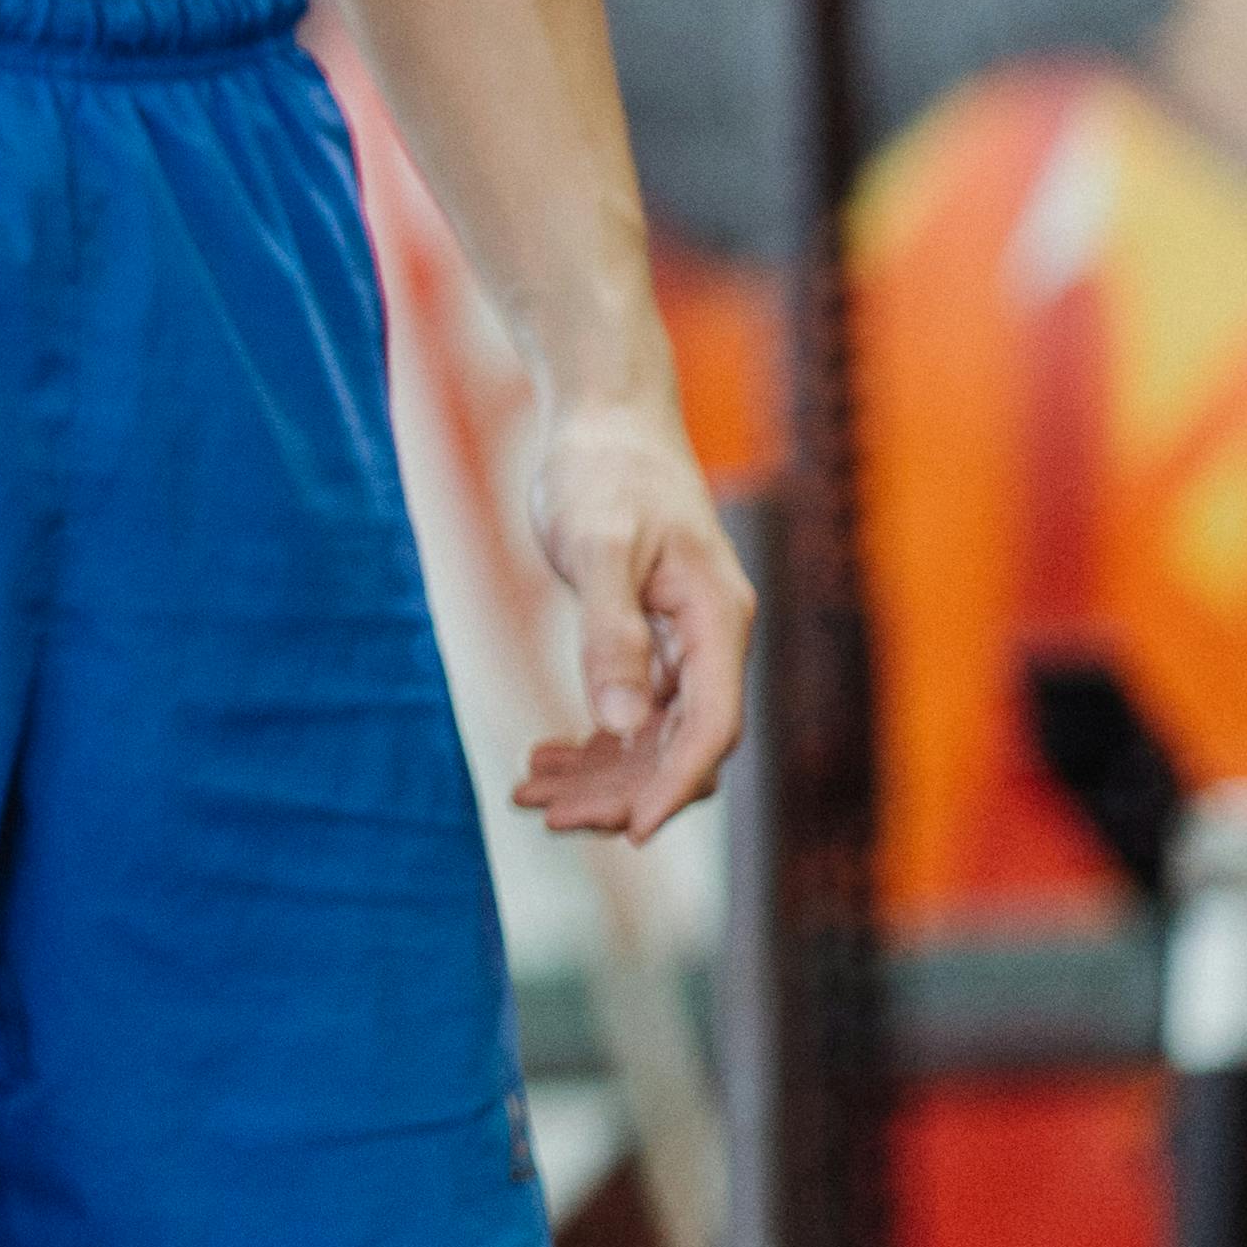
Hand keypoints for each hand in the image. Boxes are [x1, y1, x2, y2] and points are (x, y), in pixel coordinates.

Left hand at [515, 398, 753, 839]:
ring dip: (600, 772)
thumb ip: (611, 634)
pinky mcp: (655, 631)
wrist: (605, 414)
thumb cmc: (603, 469)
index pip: (713, 728)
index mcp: (717, 621)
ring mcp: (687, 638)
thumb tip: (620, 726)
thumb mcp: (597, 546)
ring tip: (529, 794)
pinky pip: (636, 707)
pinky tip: (547, 756)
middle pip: (680, 744)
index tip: (627, 832)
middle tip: (545, 815)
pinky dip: (595, 738)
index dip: (674, 786)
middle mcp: (712, 638)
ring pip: (654, 733)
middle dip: (620, 789)